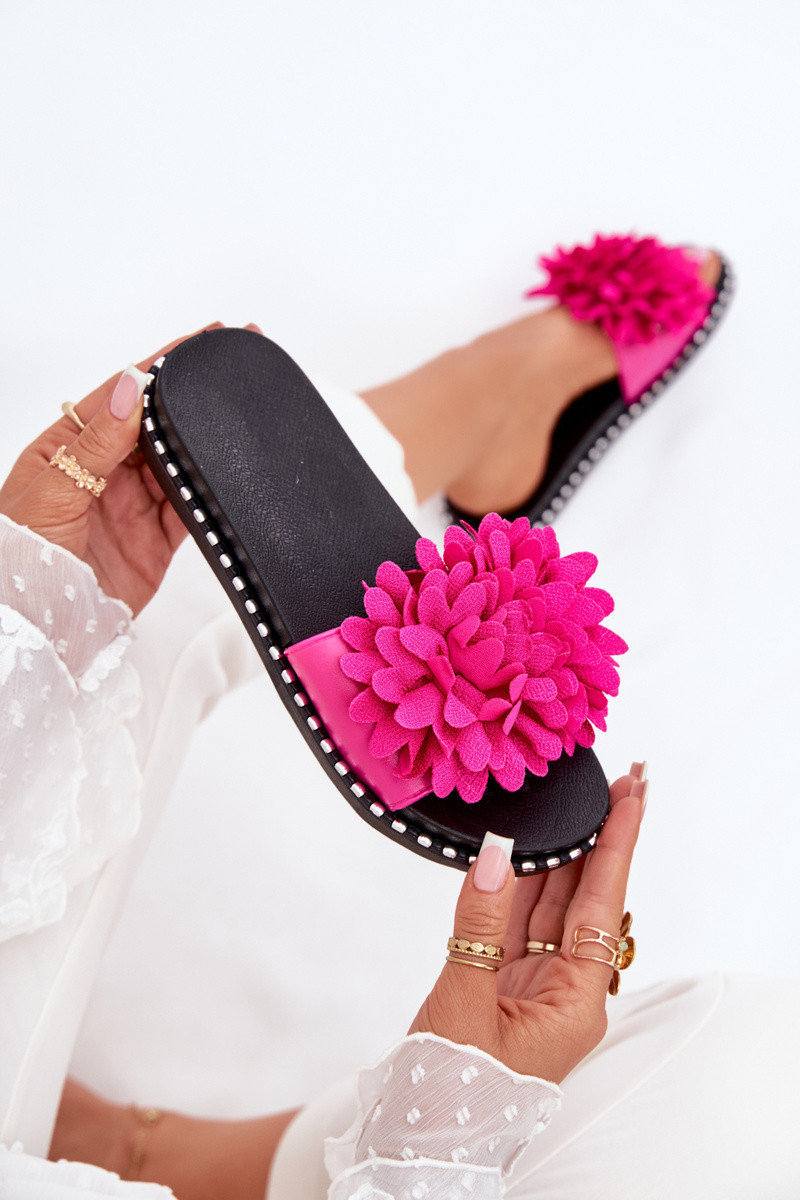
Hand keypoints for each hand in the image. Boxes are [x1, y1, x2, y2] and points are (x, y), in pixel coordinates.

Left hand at [0, 323, 260, 616]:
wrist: (37, 629)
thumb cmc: (19, 562)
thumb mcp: (52, 493)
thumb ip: (95, 443)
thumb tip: (129, 385)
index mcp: (65, 448)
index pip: (119, 395)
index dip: (160, 365)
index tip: (199, 341)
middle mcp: (100, 473)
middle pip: (155, 425)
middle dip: (193, 399)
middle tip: (232, 369)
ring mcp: (130, 507)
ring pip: (178, 465)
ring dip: (205, 445)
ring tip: (237, 420)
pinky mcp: (154, 544)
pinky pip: (190, 511)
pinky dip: (210, 496)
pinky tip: (227, 477)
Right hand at [409, 764, 646, 1083]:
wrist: (419, 1133)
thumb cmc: (451, 1087)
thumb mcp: (464, 1002)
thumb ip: (479, 922)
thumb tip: (494, 854)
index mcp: (576, 1001)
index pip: (603, 904)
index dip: (618, 844)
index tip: (635, 795)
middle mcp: (566, 987)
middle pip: (589, 896)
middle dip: (604, 838)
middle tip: (620, 781)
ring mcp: (535, 981)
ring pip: (554, 902)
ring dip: (565, 852)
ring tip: (579, 799)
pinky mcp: (503, 978)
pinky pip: (517, 917)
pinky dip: (519, 880)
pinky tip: (525, 844)